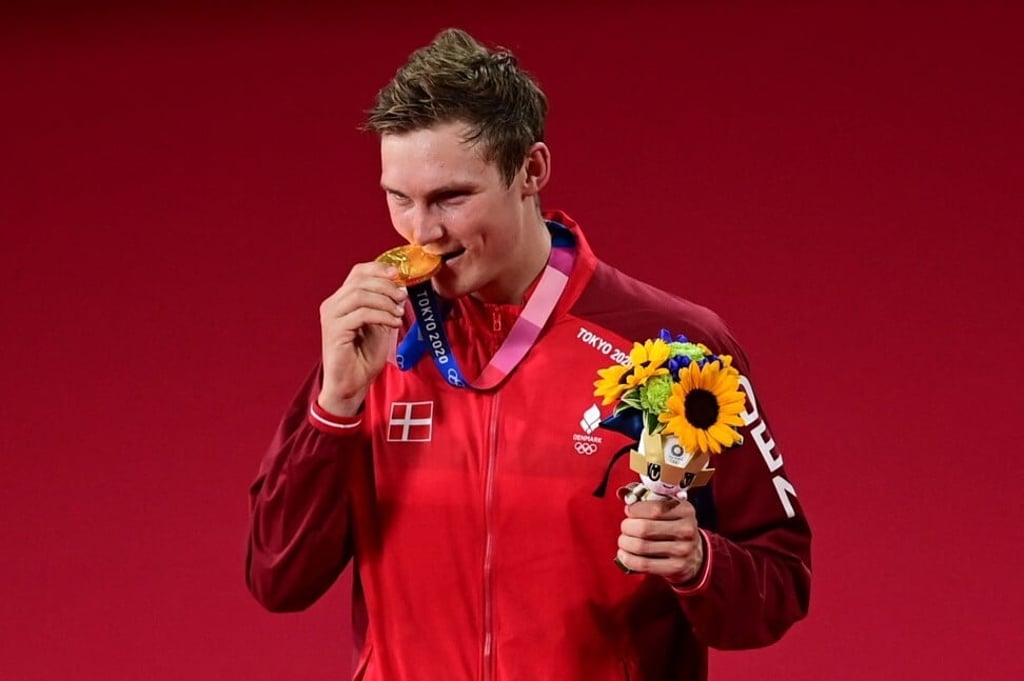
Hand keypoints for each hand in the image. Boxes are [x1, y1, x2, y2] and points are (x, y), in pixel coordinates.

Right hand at [317, 261, 407, 415]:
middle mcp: (332, 305)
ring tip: (399, 314)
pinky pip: (361, 314)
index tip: (399, 274)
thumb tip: (400, 289)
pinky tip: (394, 324)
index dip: (379, 269)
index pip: (358, 272)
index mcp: (341, 300)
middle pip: (360, 281)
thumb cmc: (363, 357)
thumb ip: (384, 306)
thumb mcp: (379, 325)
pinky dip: (382, 316)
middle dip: (386, 286)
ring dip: (385, 301)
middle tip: (403, 297)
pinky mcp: (334, 331)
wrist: (351, 385)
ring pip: (360, 295)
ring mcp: (331, 317)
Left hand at [616, 498, 704, 584]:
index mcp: (685, 510)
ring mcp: (682, 550)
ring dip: (625, 543)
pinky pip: (643, 564)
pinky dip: (628, 559)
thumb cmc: (674, 527)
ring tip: (624, 540)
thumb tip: (622, 493)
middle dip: (627, 527)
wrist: (694, 555)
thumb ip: (645, 499)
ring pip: (641, 546)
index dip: (635, 509)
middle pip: (644, 528)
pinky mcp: (675, 568)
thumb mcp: (668, 509)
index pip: (654, 508)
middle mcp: (686, 530)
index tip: (629, 511)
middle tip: (625, 527)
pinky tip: (624, 554)